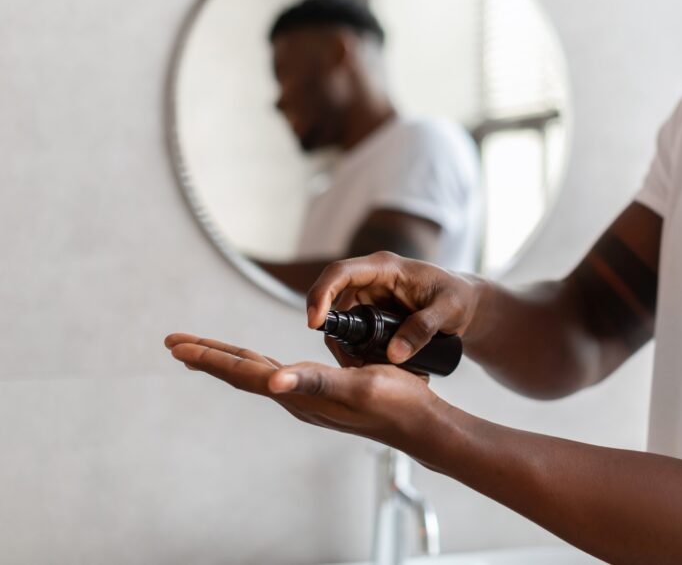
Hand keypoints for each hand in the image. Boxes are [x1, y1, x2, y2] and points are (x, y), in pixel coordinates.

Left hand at [164, 333, 442, 446]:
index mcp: (298, 393)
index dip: (209, 357)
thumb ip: (315, 382)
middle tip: (175, 343)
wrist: (419, 424)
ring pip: (258, 374)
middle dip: (207, 357)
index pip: (243, 372)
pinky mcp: (323, 394)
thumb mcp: (356, 387)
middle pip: (242, 373)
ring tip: (205, 352)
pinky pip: (280, 374)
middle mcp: (297, 397)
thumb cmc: (393, 404)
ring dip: (229, 360)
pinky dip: (259, 364)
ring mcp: (308, 398)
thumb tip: (273, 381)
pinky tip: (264, 364)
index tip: (177, 345)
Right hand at [307, 251, 481, 364]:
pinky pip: (353, 335)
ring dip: (347, 349)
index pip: (340, 273)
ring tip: (371, 373)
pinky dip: (357, 353)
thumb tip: (393, 355)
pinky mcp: (371, 316)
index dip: (321, 294)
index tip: (314, 322)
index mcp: (385, 267)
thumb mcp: (448, 310)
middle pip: (333, 304)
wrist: (466, 305)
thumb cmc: (459, 298)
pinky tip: (373, 370)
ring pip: (342, 325)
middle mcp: (370, 280)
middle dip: (335, 336)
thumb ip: (424, 328)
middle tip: (351, 367)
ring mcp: (368, 298)